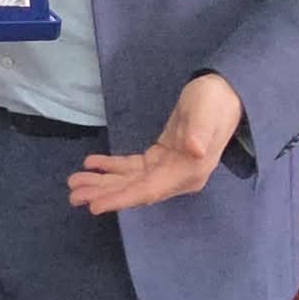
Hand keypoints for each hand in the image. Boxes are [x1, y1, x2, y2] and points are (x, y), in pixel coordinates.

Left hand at [67, 73, 244, 214]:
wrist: (226, 93)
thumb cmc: (214, 102)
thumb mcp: (207, 113)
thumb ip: (199, 132)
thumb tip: (195, 150)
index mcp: (189, 172)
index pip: (148, 190)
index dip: (122, 198)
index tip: (95, 205)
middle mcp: (178, 177)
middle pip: (135, 190)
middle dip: (104, 193)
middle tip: (72, 195)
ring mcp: (169, 169)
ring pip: (130, 181)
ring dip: (103, 182)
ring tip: (74, 183)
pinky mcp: (161, 157)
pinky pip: (133, 167)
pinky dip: (112, 166)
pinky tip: (92, 164)